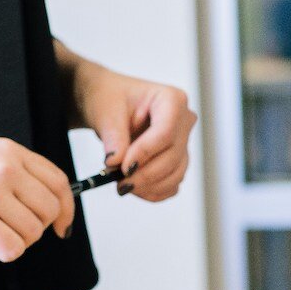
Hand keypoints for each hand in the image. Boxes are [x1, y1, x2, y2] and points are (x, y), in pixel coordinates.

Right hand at [0, 138, 74, 262]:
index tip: (61, 225)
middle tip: (13, 231)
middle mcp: (6, 169)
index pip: (58, 181)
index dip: (66, 208)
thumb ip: (14, 172)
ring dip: (16, 240)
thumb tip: (49, 204)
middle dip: (36, 228)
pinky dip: (3, 252)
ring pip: (32, 232)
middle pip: (49, 210)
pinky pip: (13, 249)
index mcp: (9, 151)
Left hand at [66, 58, 196, 201]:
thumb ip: (113, 136)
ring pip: (175, 173)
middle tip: (119, 183)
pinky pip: (172, 184)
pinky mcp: (177, 161)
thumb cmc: (110, 98)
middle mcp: (184, 121)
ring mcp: (183, 142)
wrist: (109, 105)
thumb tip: (116, 163)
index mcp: (171, 99)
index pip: (166, 132)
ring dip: (149, 186)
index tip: (123, 167)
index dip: (145, 153)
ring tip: (123, 185)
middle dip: (145, 174)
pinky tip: (135, 189)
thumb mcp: (106, 112)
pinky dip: (154, 191)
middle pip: (172, 156)